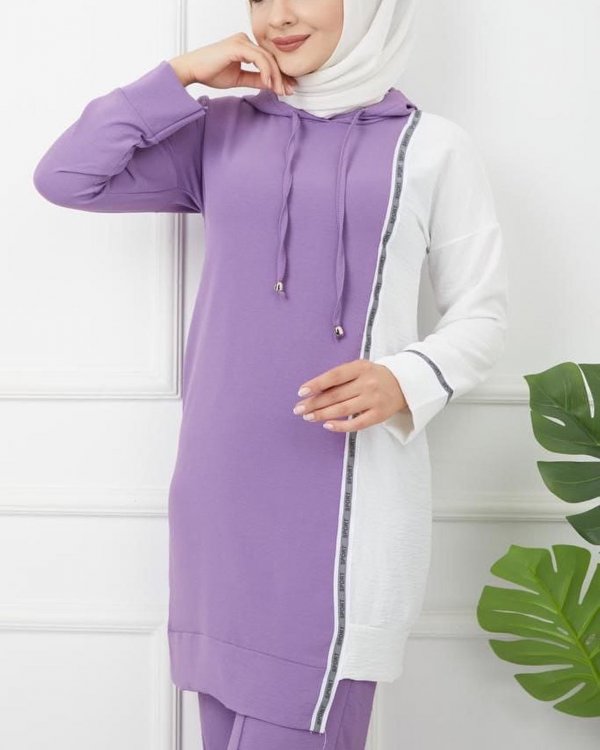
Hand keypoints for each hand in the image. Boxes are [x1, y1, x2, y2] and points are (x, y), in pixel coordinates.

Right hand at [169, 33, 296, 93]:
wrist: (192, 69)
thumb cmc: (210, 72)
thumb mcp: (239, 79)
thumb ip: (255, 79)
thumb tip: (271, 85)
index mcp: (245, 47)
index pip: (267, 60)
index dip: (279, 75)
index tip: (287, 88)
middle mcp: (245, 41)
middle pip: (270, 58)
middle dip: (281, 76)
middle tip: (288, 91)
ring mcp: (242, 42)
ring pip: (267, 58)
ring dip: (275, 76)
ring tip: (279, 90)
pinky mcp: (238, 46)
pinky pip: (259, 58)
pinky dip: (266, 71)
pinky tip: (268, 83)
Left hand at [293, 359, 409, 432]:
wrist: (403, 384)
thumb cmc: (373, 376)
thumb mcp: (359, 369)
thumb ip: (340, 377)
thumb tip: (313, 392)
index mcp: (361, 367)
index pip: (335, 376)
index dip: (317, 384)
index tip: (301, 392)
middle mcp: (368, 383)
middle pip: (336, 395)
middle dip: (314, 403)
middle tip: (298, 409)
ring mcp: (374, 400)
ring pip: (343, 409)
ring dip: (322, 414)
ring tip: (308, 417)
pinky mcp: (379, 415)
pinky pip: (357, 423)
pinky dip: (340, 426)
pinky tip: (327, 425)